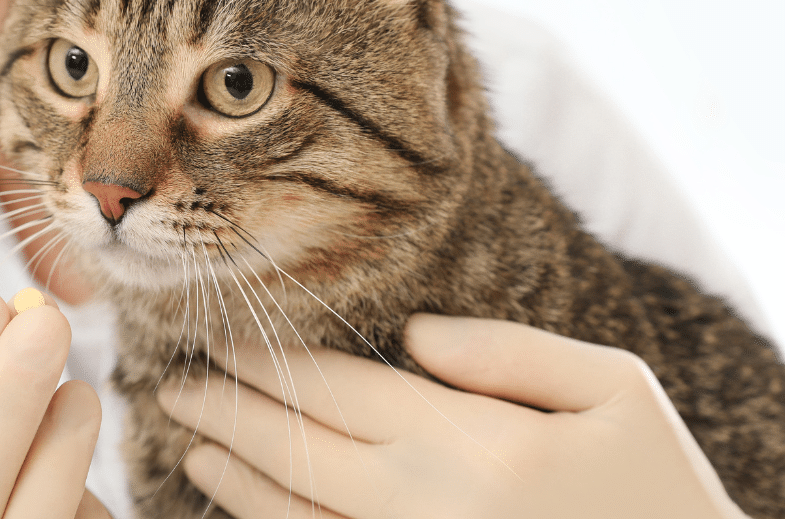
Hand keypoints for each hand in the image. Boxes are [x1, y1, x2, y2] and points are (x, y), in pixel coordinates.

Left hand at [158, 314, 748, 518]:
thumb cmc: (662, 489)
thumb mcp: (617, 392)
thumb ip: (511, 351)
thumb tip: (413, 334)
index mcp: (466, 443)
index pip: (334, 389)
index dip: (266, 363)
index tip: (217, 341)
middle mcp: (421, 505)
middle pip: (295, 449)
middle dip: (226, 414)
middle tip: (172, 385)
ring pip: (294, 515)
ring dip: (235, 476)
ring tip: (194, 443)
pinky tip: (247, 511)